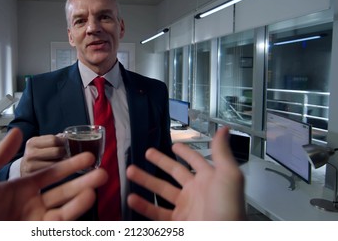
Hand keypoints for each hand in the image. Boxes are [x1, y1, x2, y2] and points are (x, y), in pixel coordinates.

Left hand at [0, 128, 107, 220]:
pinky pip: (57, 224)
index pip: (50, 175)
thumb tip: (17, 131)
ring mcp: (31, 222)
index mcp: (18, 189)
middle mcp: (29, 205)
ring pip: (63, 208)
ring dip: (81, 197)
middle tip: (102, 171)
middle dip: (82, 181)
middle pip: (62, 191)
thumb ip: (0, 155)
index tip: (87, 157)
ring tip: (97, 184)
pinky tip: (84, 202)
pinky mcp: (32, 233)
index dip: (69, 166)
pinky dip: (72, 214)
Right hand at [126, 126, 245, 220]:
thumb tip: (224, 130)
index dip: (186, 152)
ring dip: (146, 180)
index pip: (195, 161)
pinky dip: (143, 206)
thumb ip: (222, 152)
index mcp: (210, 179)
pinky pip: (156, 213)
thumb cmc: (229, 210)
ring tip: (131, 171)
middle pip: (175, 173)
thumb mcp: (229, 176)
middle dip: (161, 161)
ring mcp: (186, 208)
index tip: (175, 145)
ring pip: (161, 191)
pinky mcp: (177, 223)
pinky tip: (132, 198)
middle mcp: (197, 193)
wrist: (220, 238)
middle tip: (148, 153)